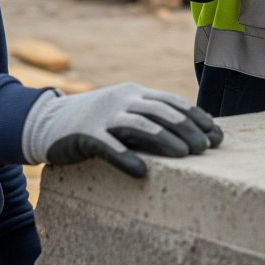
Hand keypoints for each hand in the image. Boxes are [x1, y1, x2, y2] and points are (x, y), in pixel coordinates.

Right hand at [21, 82, 222, 176]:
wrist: (47, 122)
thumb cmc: (95, 122)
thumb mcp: (124, 112)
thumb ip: (149, 118)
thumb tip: (186, 133)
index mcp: (135, 93)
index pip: (172, 102)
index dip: (196, 116)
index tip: (217, 133)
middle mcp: (123, 100)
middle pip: (161, 112)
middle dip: (187, 129)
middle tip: (206, 147)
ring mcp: (104, 116)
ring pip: (140, 125)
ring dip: (166, 140)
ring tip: (185, 156)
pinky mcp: (86, 135)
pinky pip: (109, 147)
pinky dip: (126, 158)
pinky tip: (142, 171)